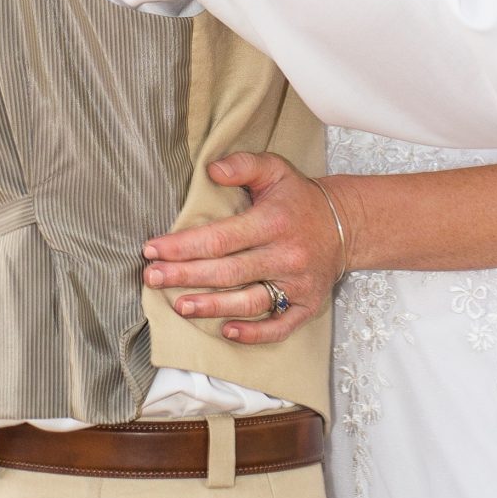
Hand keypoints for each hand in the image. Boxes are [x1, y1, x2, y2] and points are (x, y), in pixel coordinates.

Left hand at [142, 153, 346, 342]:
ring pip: (250, 301)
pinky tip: (227, 330)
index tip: (153, 249)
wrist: (344, 224)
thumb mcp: (275, 169)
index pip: (221, 238)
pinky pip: (279, 326)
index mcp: (273, 222)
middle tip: (152, 278)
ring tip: (180, 306)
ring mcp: (297, 284)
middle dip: (186, 276)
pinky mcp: (307, 305)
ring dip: (212, 307)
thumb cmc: (299, 198)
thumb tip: (212, 171)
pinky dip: (254, 333)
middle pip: (228, 272)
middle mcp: (286, 255)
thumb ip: (243, 165)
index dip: (184, 246)